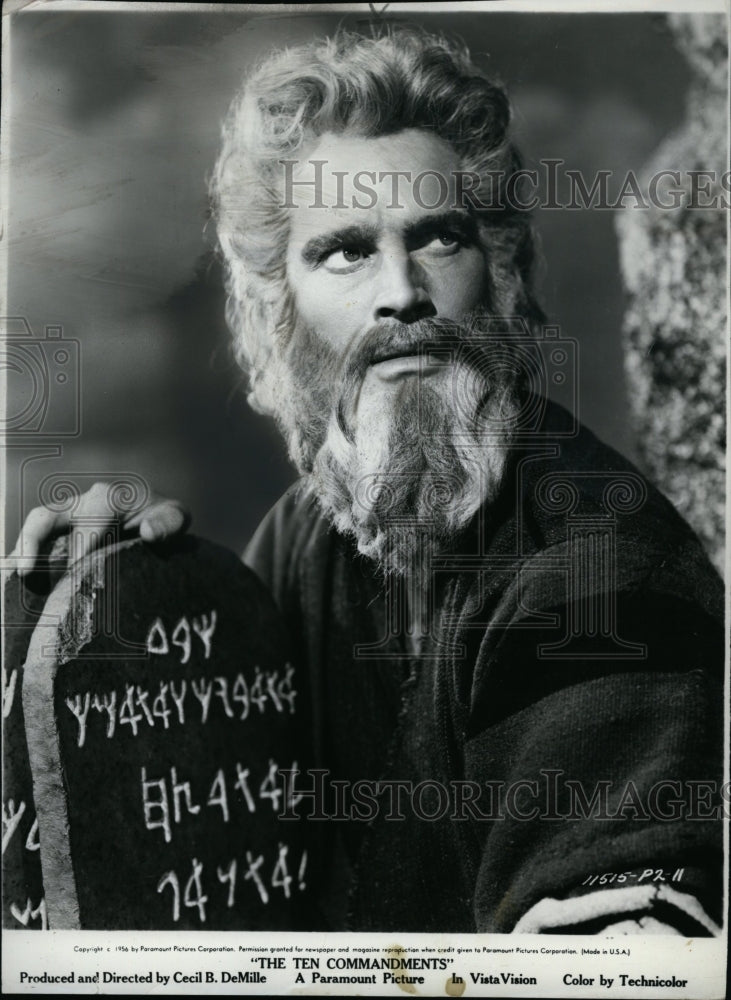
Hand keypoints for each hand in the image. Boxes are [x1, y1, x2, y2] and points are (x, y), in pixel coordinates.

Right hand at [9, 481, 189, 576]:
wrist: (155, 522)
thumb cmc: (164, 520)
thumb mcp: (175, 517)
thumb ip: (169, 523)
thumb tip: (148, 532)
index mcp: (107, 498)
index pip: (88, 520)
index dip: (82, 546)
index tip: (80, 574)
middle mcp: (79, 505)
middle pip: (45, 517)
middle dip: (32, 541)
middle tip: (24, 572)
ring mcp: (65, 521)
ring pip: (34, 532)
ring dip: (21, 554)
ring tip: (15, 580)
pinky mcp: (58, 537)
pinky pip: (35, 546)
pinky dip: (25, 561)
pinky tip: (16, 585)